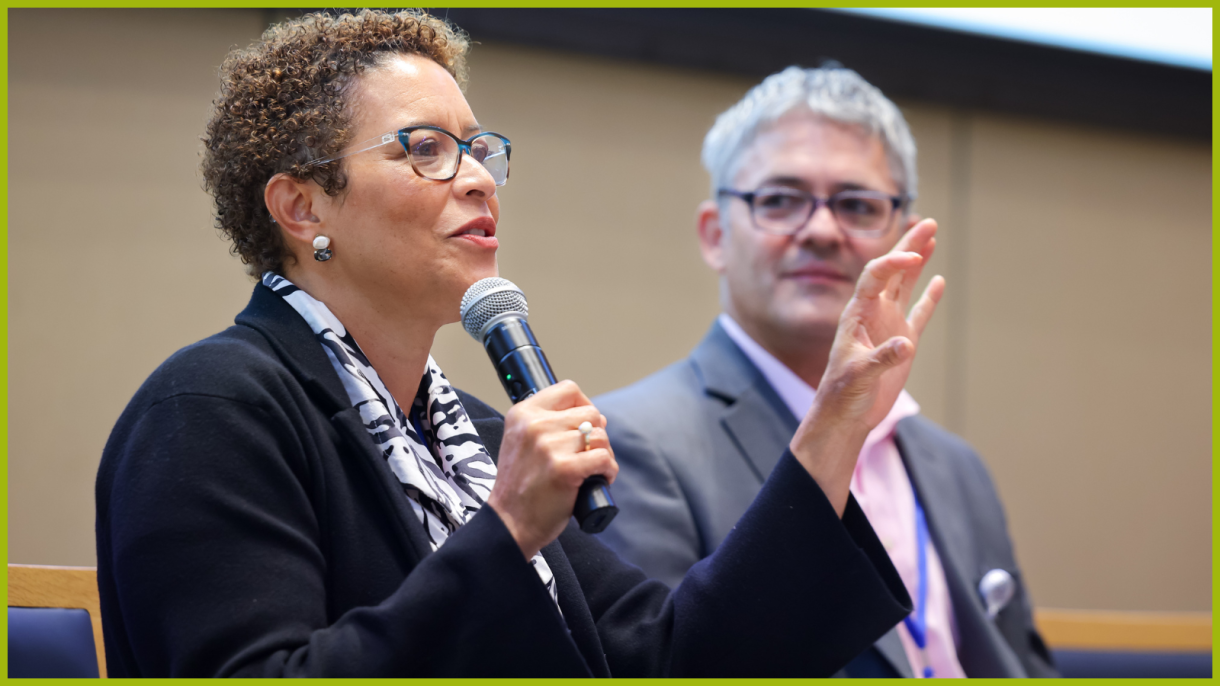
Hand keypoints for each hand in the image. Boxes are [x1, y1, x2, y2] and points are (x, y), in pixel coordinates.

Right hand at [487, 380, 616, 558]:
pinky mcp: (564, 469)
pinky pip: (604, 458)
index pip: (569, 389)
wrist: (509, 523)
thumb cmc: (521, 485)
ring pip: (600, 436)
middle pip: (590, 413)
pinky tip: (600, 480)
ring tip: (593, 470)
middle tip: (589, 455)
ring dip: (605, 454)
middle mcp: (534, 425)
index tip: (583, 426)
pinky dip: (609, 470)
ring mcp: (549, 446)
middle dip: (597, 434)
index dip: (584, 405)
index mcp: (523, 413)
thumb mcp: (521, 441)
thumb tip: (591, 416)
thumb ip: (545, 423)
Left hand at [791, 219, 944, 514]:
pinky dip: (928, 298)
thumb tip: (905, 344)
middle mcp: (873, 313)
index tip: (915, 257)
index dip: (894, 262)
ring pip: (905, 286)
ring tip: (932, 235)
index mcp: (857, 314)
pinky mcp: (902, 344)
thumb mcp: (859, 376)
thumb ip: (881, 359)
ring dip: (918, 261)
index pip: (875, 277)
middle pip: (892, 271)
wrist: (844, 416)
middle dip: (909, 246)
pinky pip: (918, 314)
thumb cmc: (842, 395)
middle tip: (928, 221)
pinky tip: (938, 280)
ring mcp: (888, 326)